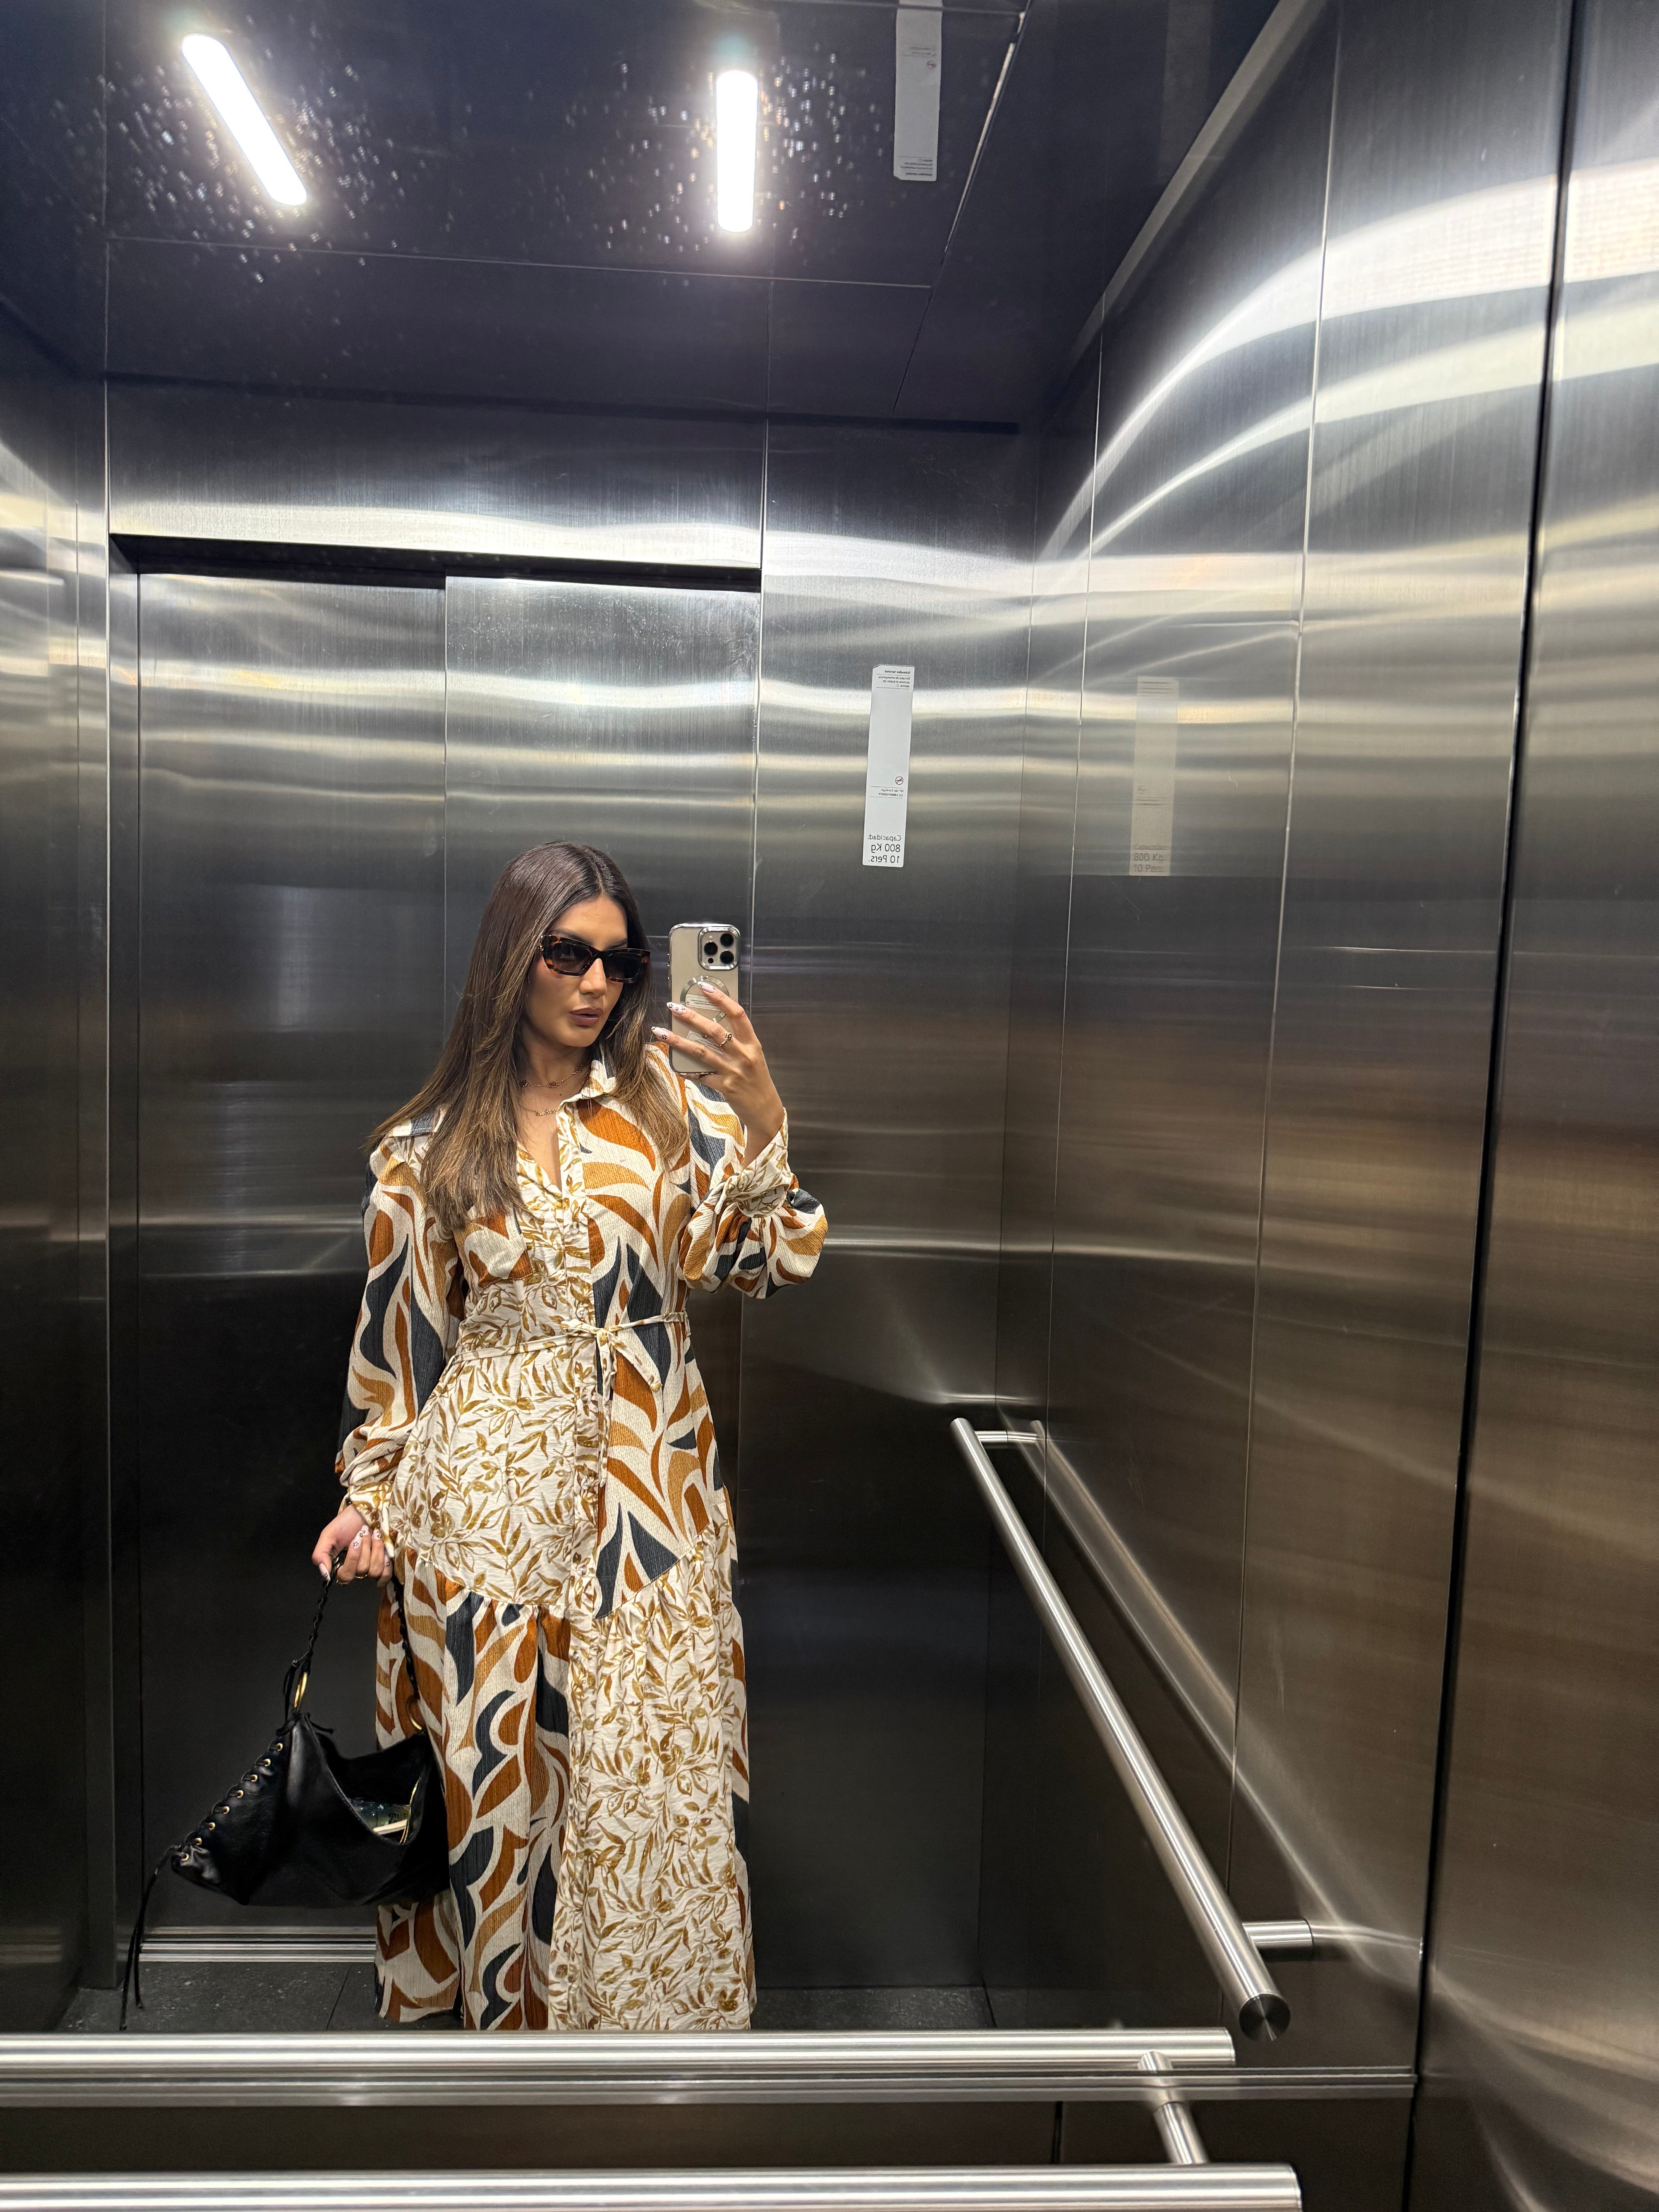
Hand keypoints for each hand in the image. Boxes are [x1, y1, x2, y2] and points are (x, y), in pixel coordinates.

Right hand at [311, 1504, 389, 1582]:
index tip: (354, 1541)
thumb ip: (320, 1555)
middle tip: (362, 1533)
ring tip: (374, 1534)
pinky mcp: (384, 1567)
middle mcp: (355, 1571)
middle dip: (364, 1548)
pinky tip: (384, 1549)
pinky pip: (385, 1575)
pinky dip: (385, 1563)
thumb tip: (325, 1574)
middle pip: (361, 1571)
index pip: (345, 1577)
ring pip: (374, 1571)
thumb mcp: (328, 1535)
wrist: (365, 1512)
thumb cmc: (346, 1523)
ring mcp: (370, 1569)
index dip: (352, 1560)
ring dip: (375, 1549)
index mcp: (340, 1566)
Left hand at [655, 980, 785, 1161]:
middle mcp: (743, 1055)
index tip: (705, 987)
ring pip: (701, 1051)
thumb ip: (738, 1043)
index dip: (721, 999)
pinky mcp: (724, 1087)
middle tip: (674, 1007)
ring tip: (661, 1032)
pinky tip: (675, 1065)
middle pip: (714, 1030)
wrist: (766, 1111)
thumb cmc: (758, 1081)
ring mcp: (733, 1071)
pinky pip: (700, 1076)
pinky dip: (687, 1070)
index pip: (737, 1014)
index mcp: (752, 1044)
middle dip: (691, 1017)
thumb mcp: (753, 1057)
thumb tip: (713, 1027)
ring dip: (678, 1041)